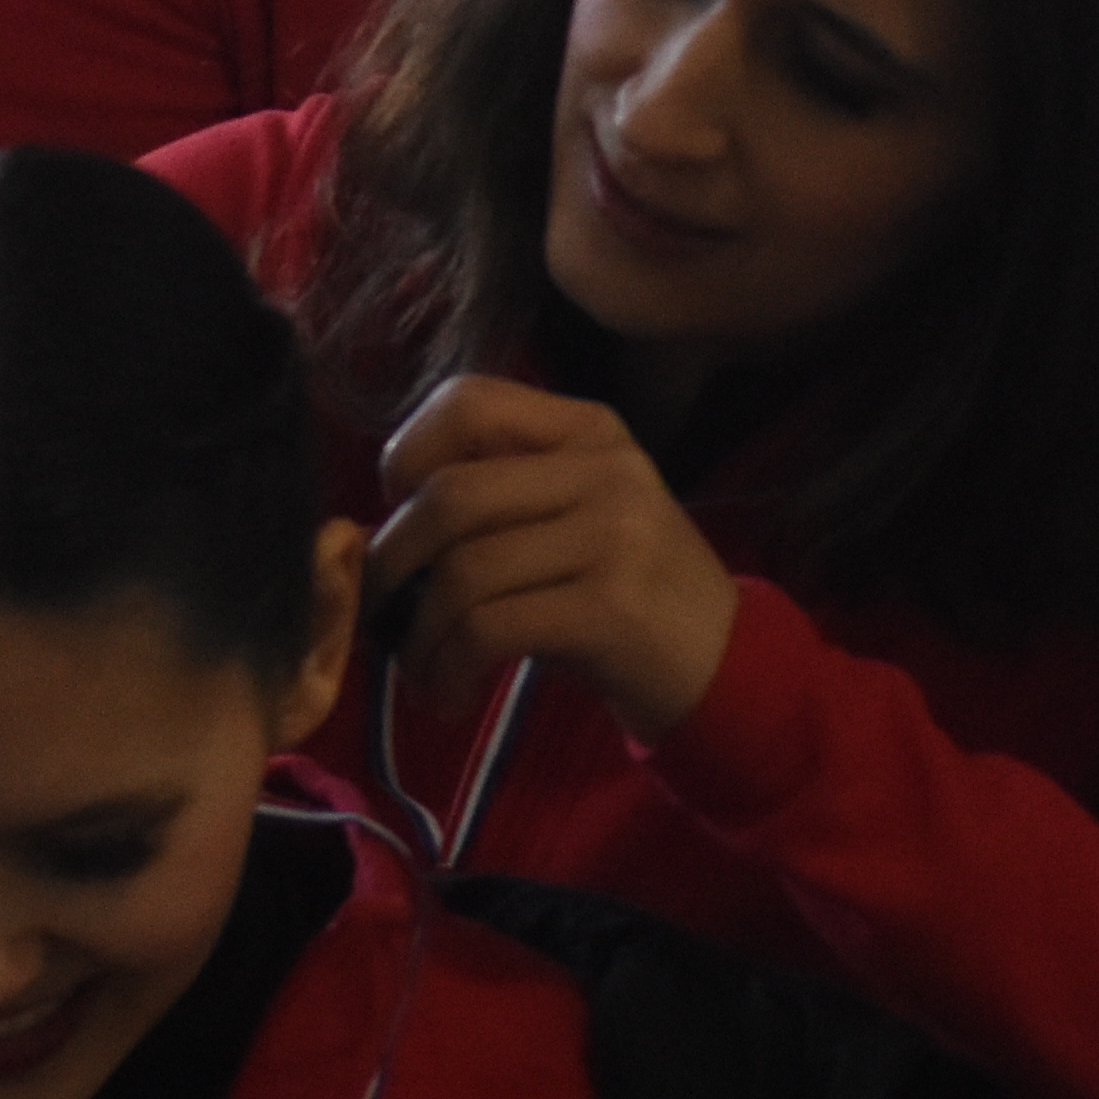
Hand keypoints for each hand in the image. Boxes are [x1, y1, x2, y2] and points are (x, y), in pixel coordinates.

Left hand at [368, 376, 745, 739]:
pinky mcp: (611, 606)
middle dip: (391, 565)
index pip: (467, 401)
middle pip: (449, 495)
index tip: (399, 519)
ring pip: (462, 572)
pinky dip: (448, 670)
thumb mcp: (573, 521)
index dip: (406, 456)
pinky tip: (450, 697)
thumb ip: (499, 499)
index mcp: (589, 431)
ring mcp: (616, 534)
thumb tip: (376, 529)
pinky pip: (488, 629)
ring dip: (419, 639)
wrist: (722, 663)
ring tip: (423, 674)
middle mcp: (607, 469)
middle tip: (385, 616)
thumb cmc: (626, 593)